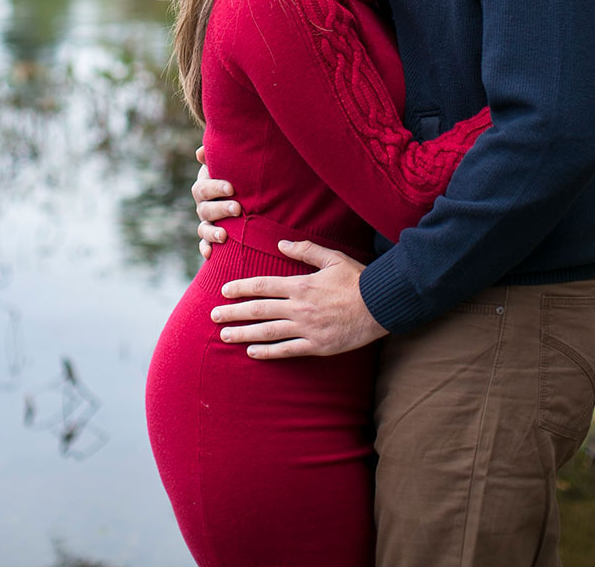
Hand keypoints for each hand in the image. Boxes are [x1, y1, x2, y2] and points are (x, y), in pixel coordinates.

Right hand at [193, 146, 240, 259]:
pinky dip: (206, 249)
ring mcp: (206, 223)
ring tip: (224, 236)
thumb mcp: (228, 165)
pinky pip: (204, 245)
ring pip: (203, 229)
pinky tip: (210, 254)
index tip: (231, 188)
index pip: (203, 188)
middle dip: (221, 209)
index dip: (215, 188)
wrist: (243, 193)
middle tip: (237, 209)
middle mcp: (203, 206)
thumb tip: (200, 151)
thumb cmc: (236, 175)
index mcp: (204, 187)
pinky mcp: (211, 238)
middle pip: (205, 209)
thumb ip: (215, 157)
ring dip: (212, 233)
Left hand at [209, 238, 387, 358]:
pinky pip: (287, 351)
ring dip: (243, 334)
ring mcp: (307, 329)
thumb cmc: (357, 279)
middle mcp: (299, 307)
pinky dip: (267, 352)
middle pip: (259, 310)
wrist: (381, 305)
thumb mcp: (332, 257)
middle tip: (213, 316)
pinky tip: (252, 352)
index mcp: (301, 284)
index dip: (241, 288)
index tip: (223, 291)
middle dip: (233, 313)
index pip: (263, 285)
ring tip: (225, 336)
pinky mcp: (317, 346)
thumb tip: (281, 242)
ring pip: (268, 332)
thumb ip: (305, 249)